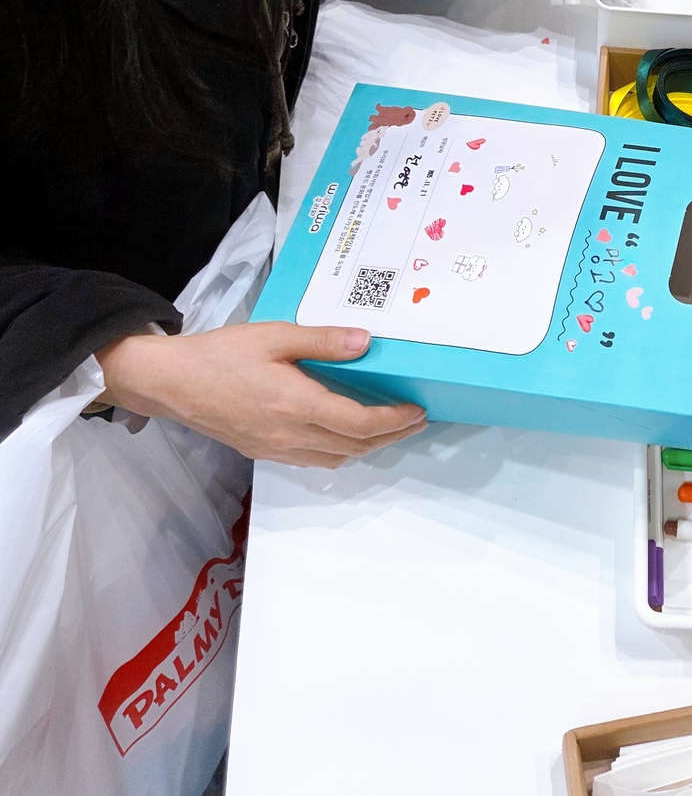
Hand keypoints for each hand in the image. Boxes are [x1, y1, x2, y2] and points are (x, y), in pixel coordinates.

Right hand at [96, 322, 426, 467]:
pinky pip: (312, 460)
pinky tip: (345, 435)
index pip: (358, 423)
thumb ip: (323, 341)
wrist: (171, 382)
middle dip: (389, 437)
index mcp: (295, 405)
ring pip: (334, 458)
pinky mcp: (263, 451)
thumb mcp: (275, 336)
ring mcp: (275, 448)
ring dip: (366, 448)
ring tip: (387, 429)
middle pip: (353, 447)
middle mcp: (289, 435)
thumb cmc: (221, 354)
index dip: (393, 421)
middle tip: (414, 421)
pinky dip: (339, 451)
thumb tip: (366, 343)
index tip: (416, 411)